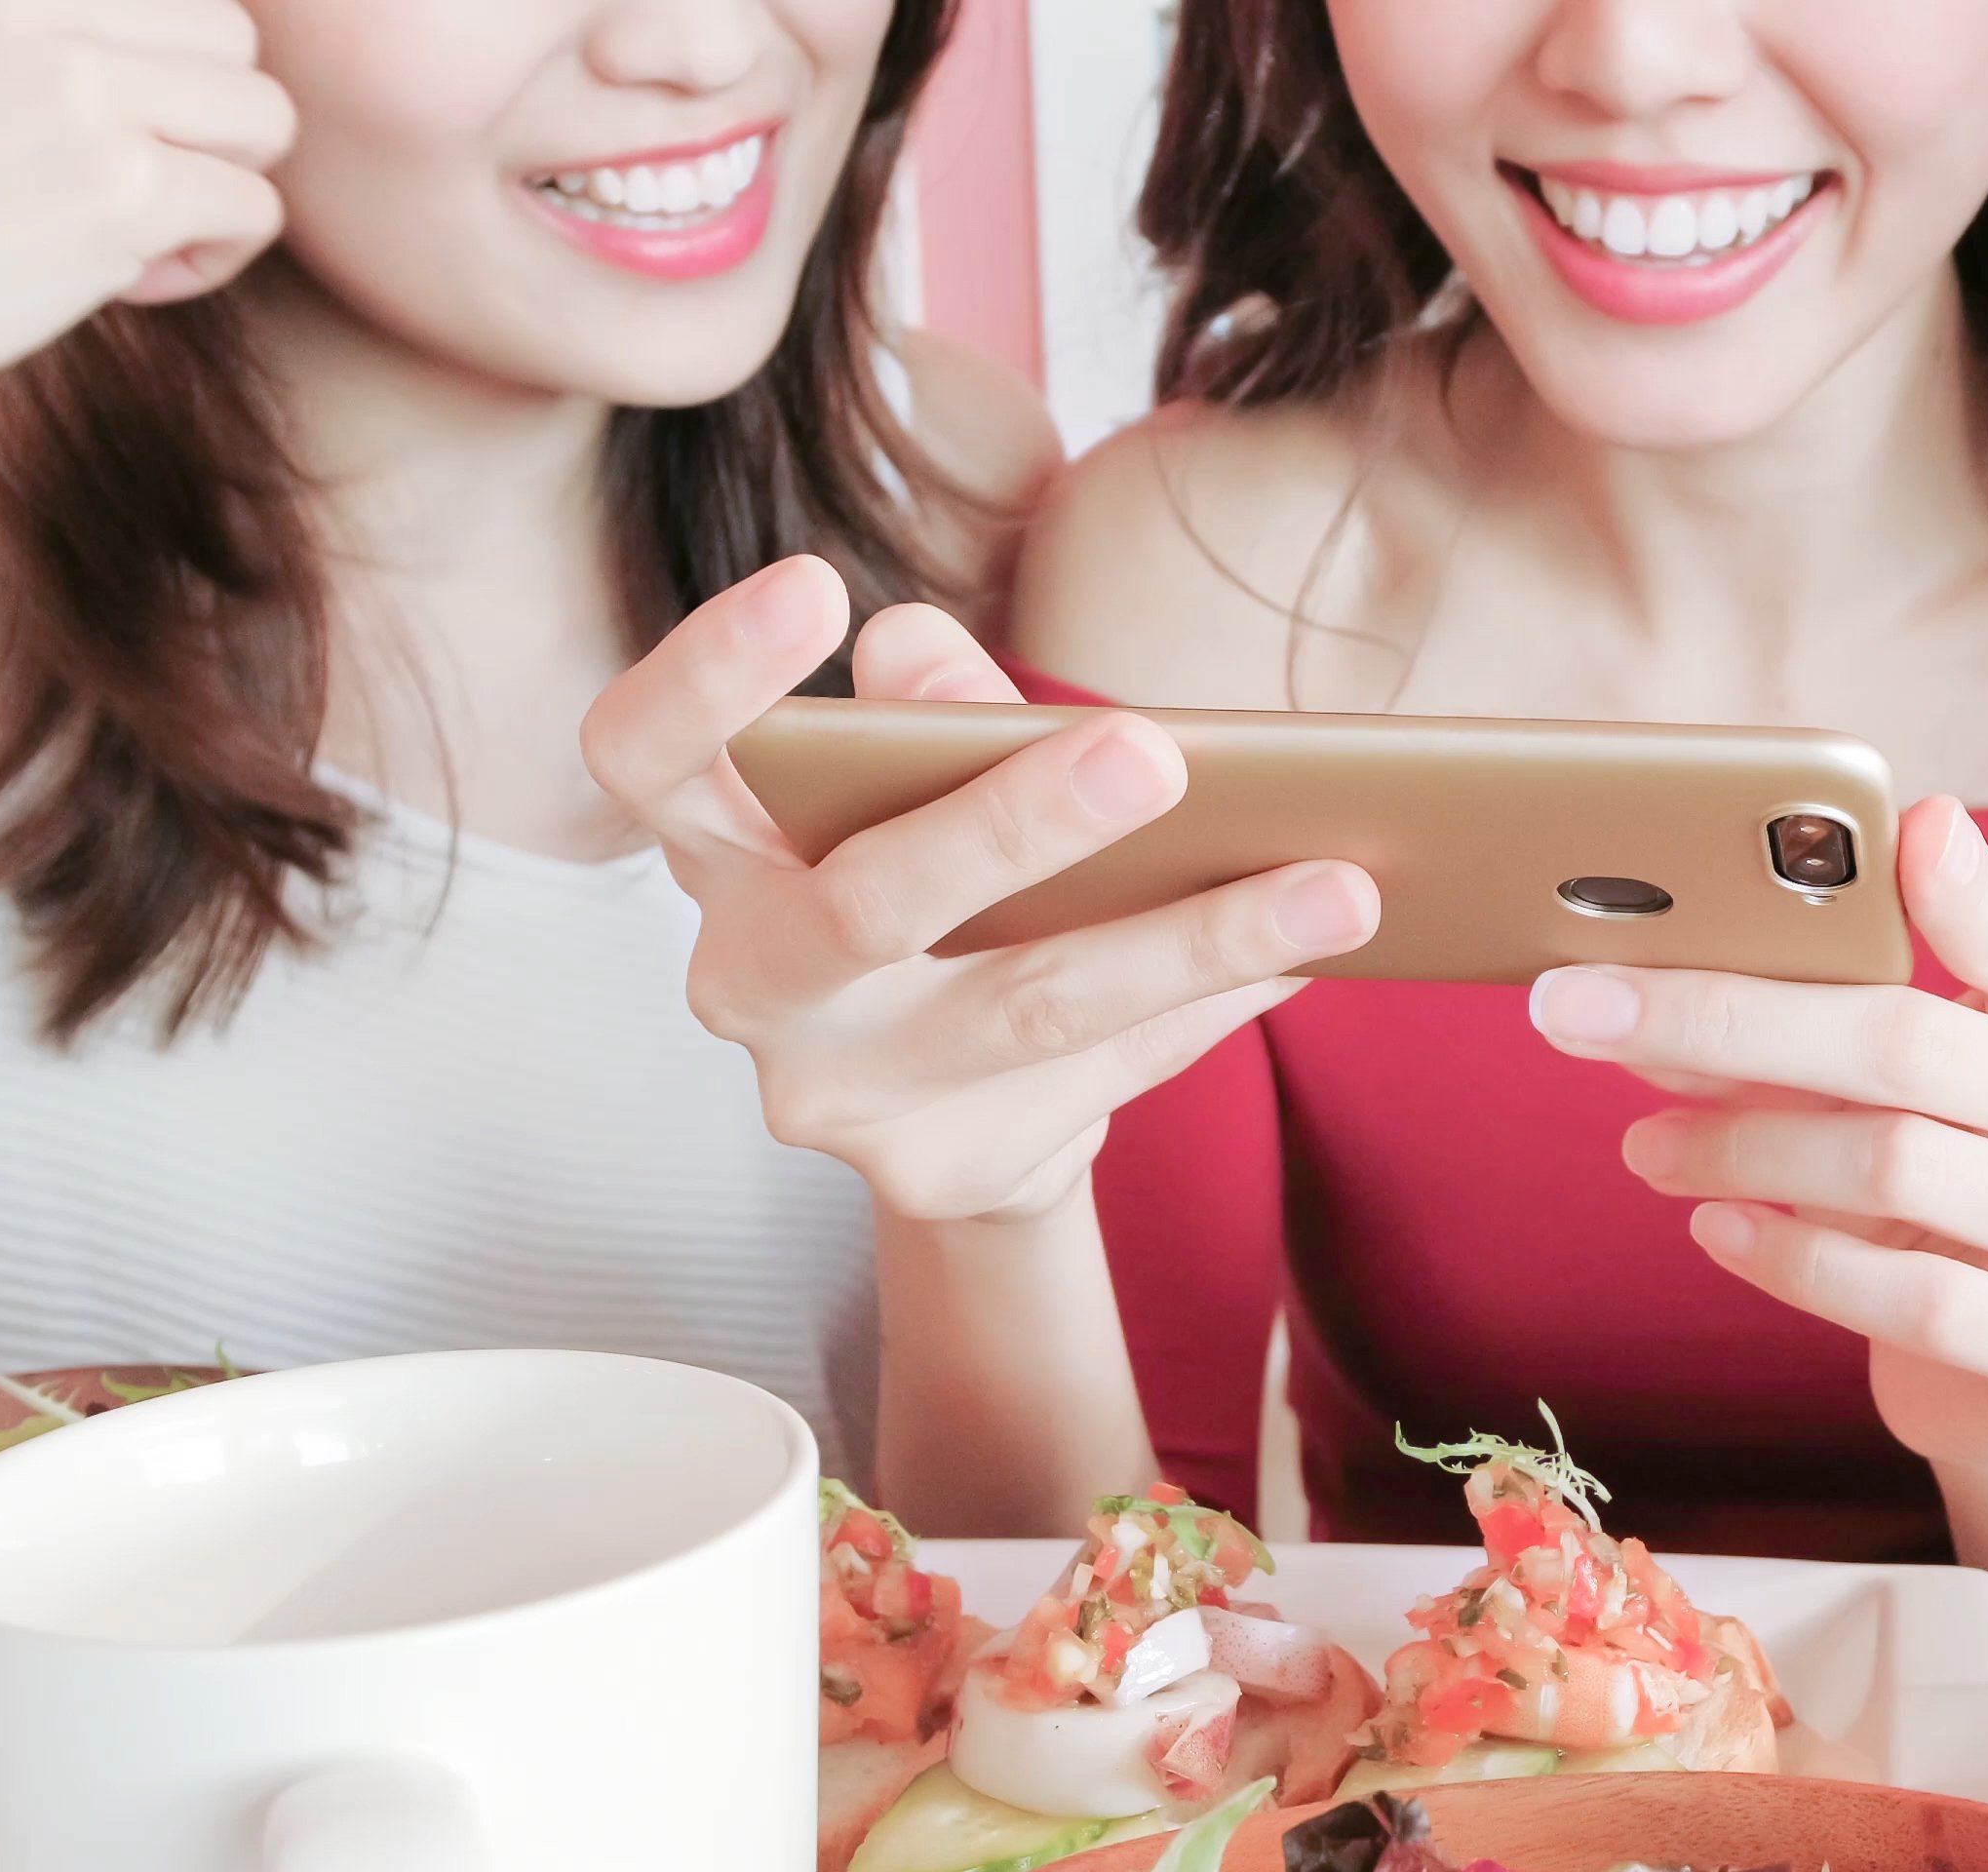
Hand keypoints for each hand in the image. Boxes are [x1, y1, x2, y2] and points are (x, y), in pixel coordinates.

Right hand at [0, 0, 292, 438]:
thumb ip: (21, 19)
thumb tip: (175, 19)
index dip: (161, 64)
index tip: (100, 126)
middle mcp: (24, 2)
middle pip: (230, 36)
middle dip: (206, 120)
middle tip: (125, 181)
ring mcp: (77, 93)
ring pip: (263, 115)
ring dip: (219, 183)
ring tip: (128, 227)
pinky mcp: (118, 193)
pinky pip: (253, 208)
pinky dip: (212, 257)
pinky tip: (128, 280)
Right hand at [579, 557, 1380, 1224]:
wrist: (965, 1110)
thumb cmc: (944, 893)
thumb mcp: (926, 789)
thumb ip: (930, 712)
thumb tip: (918, 656)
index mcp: (721, 848)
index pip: (646, 752)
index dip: (708, 674)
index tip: (813, 582)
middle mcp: (750, 980)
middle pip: (866, 905)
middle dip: (1016, 825)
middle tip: (1155, 750)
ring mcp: (838, 1094)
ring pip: (1027, 1008)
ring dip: (1197, 938)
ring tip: (1341, 884)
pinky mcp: (940, 1172)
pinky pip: (1107, 1072)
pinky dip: (1218, 1004)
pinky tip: (1309, 954)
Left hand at [1529, 798, 1987, 1469]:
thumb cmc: (1958, 1183)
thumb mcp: (1918, 1081)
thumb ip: (1842, 1005)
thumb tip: (1682, 953)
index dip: (1975, 891)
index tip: (1902, 828)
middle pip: (1913, 1045)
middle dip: (1732, 1020)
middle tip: (1589, 1014)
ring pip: (1900, 1167)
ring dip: (1742, 1147)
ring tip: (1646, 1143)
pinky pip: (1918, 1297)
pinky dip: (1796, 1259)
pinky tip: (1716, 1228)